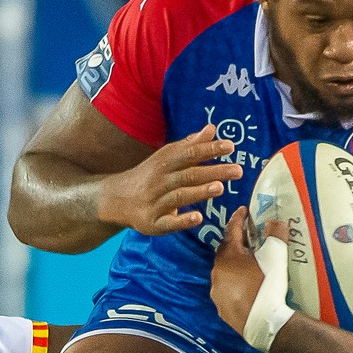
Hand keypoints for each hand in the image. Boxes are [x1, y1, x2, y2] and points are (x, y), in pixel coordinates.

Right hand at [97, 125, 242, 236]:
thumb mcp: (165, 158)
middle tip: (238, 171)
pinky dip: (182, 220)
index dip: (209, 149)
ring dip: (199, 192)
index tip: (230, 146)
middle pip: (188, 175)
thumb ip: (190, 145)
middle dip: (213, 172)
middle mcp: (159, 182)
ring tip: (221, 188)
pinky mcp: (151, 223)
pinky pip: (167, 223)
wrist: (115, 199)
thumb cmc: (149, 176)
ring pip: (178, 196)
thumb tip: (212, 129)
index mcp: (164, 163)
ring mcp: (154, 203)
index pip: (189, 154)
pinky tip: (198, 217)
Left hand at [211, 209, 286, 338]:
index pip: (231, 230)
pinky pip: (226, 288)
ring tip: (248, 261)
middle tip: (248, 236)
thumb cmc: (268, 285)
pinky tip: (244, 283)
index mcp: (228, 256)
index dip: (238, 218)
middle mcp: (217, 272)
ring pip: (224, 271)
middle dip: (236, 242)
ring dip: (234, 263)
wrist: (264, 321)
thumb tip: (276, 221)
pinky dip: (234, 281)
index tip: (243, 210)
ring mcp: (217, 290)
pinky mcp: (220, 306)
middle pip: (225, 251)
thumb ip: (276, 235)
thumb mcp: (276, 256)